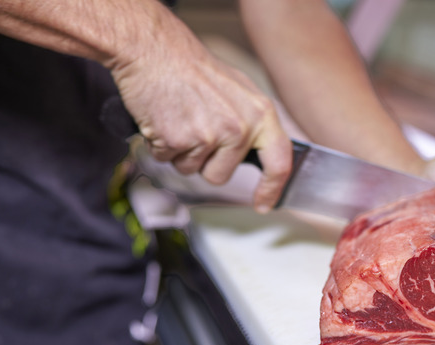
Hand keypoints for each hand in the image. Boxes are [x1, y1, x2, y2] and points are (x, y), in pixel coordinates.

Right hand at [110, 26, 290, 212]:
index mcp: (261, 114)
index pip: (279, 162)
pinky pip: (167, 159)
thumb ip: (253, 123)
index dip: (272, 188)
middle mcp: (240, 128)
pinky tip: (165, 118)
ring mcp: (210, 135)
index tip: (265, 203)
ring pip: (191, 170)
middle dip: (204, 162)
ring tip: (180, 118)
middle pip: (221, 176)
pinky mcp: (179, 140)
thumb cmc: (193, 69)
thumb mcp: (240, 91)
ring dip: (181, 152)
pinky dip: (161, 144)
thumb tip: (263, 153)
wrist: (154, 51)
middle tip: (196, 128)